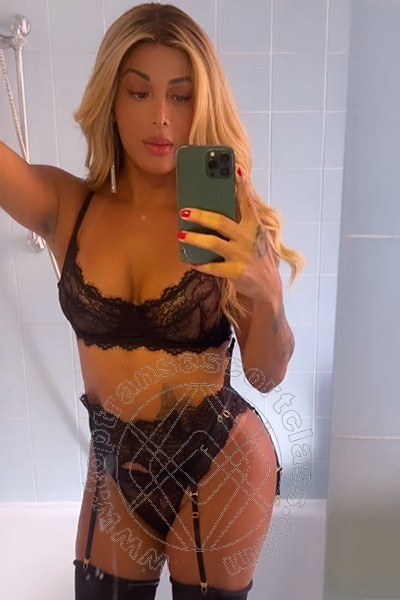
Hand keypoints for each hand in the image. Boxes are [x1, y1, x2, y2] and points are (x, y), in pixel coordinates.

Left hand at [177, 168, 281, 301]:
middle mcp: (249, 238)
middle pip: (222, 222)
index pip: (248, 203)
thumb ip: (242, 224)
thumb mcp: (256, 238)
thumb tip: (217, 212)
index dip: (243, 186)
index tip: (236, 169)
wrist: (268, 287)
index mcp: (254, 227)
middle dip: (201, 215)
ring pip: (214, 243)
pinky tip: (192, 262)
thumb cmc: (257, 258)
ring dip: (195, 239)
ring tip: (181, 235)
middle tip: (184, 211)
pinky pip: (214, 267)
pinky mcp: (237, 272)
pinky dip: (202, 265)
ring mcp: (243, 255)